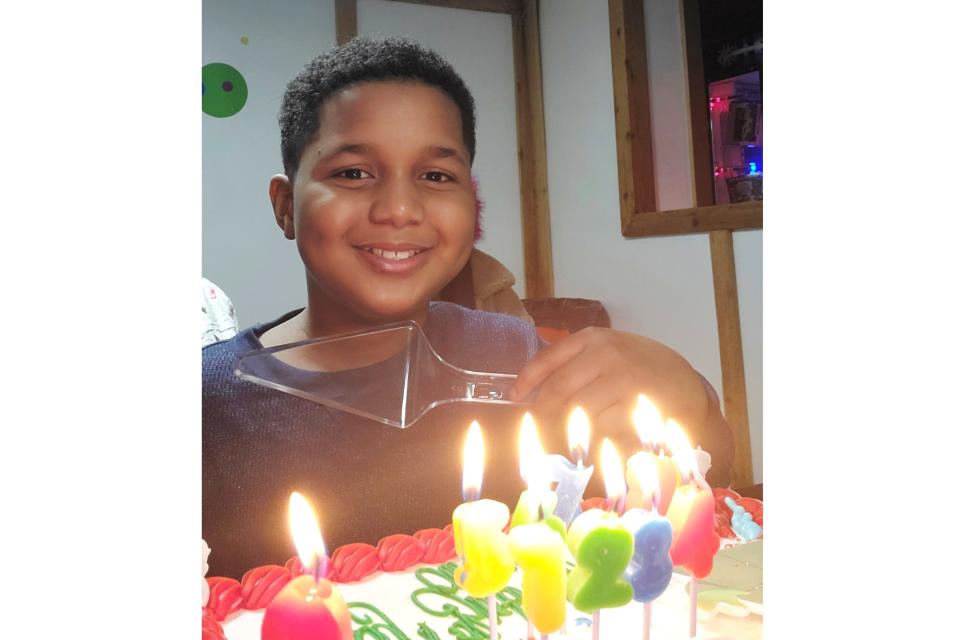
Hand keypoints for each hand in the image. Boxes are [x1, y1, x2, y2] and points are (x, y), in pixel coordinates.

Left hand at [507, 327, 709, 446]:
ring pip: (578, 413)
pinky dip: (597, 437)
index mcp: (594, 339)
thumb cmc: (641, 369)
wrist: (686, 385)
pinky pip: (602, 430)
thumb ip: (576, 365)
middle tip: (539, 427)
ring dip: (572, 428)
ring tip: (577, 432)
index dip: (526, 381)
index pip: (548, 359)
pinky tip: (604, 435)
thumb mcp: (609, 354)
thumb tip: (531, 392)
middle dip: (544, 413)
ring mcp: (623, 381)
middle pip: (558, 391)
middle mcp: (607, 355)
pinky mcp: (636, 407)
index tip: (515, 398)